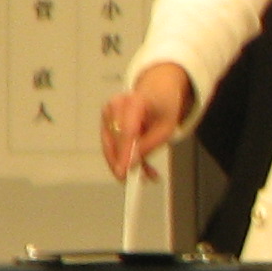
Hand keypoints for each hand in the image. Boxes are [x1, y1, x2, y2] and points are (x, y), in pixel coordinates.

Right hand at [102, 65, 194, 180]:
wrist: (157, 89)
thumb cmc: (163, 107)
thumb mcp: (166, 128)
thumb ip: (149, 145)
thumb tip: (132, 163)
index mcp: (135, 101)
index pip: (127, 131)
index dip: (124, 153)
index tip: (123, 172)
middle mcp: (116, 104)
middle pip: (114, 140)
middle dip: (122, 163)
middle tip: (133, 181)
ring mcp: (108, 112)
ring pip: (110, 145)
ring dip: (124, 162)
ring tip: (147, 173)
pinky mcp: (106, 121)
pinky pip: (110, 144)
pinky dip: (123, 157)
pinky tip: (143, 167)